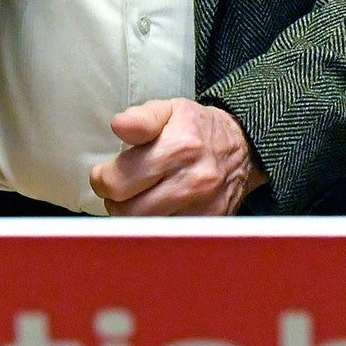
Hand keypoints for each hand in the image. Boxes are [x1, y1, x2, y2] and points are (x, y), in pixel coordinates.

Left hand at [88, 99, 267, 215]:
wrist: (242, 147)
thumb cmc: (196, 128)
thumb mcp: (169, 110)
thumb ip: (141, 118)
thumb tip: (118, 125)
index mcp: (179, 146)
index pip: (118, 180)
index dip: (102, 179)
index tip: (105, 173)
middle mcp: (193, 179)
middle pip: (127, 211)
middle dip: (114, 201)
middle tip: (119, 190)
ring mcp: (202, 206)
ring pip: (144, 229)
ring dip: (132, 217)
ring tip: (136, 200)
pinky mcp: (208, 224)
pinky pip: (167, 236)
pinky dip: (155, 228)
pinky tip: (156, 211)